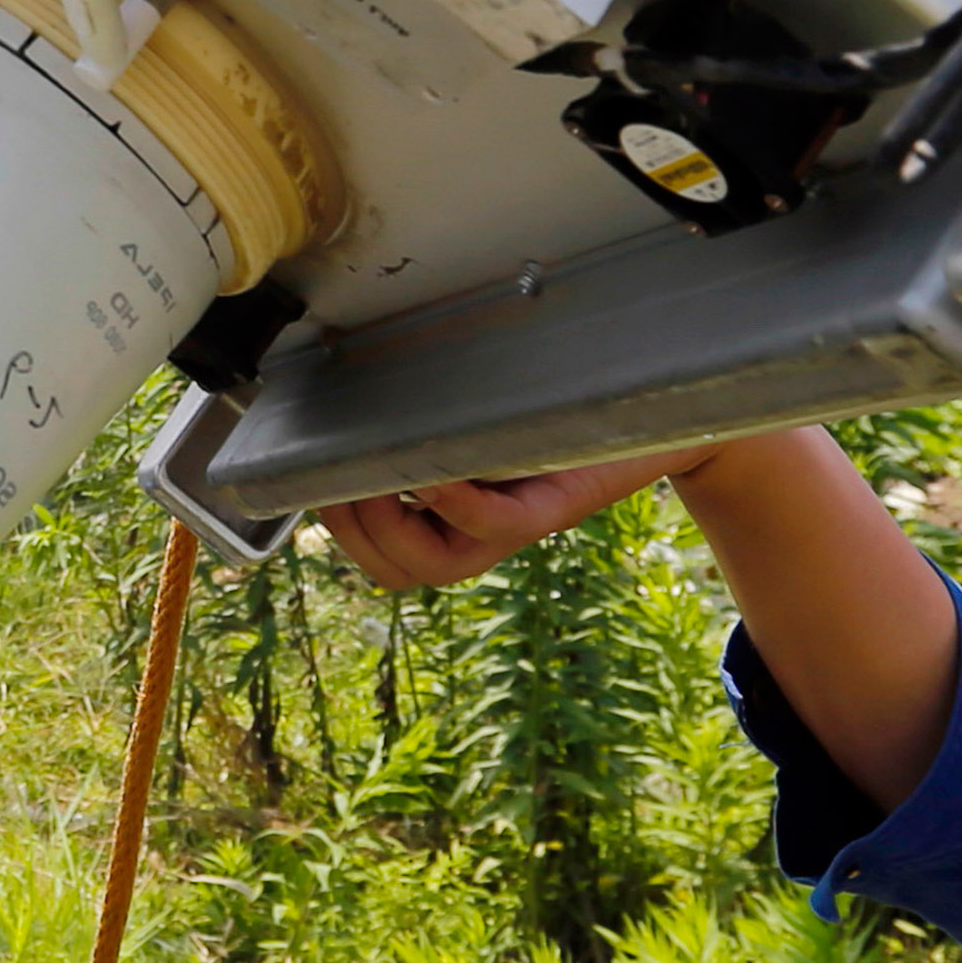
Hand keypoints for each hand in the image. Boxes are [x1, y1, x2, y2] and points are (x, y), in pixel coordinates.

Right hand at [313, 443, 702, 589]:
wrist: (652, 411)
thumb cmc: (557, 407)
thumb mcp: (477, 414)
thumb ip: (422, 418)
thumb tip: (338, 393)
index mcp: (455, 521)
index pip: (379, 558)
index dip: (336, 524)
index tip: (308, 479)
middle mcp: (480, 540)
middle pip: (394, 570)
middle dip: (350, 524)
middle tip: (333, 475)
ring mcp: (513, 531)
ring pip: (431, 563)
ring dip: (389, 519)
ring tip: (369, 473)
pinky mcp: (550, 513)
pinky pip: (485, 525)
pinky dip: (450, 500)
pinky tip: (430, 469)